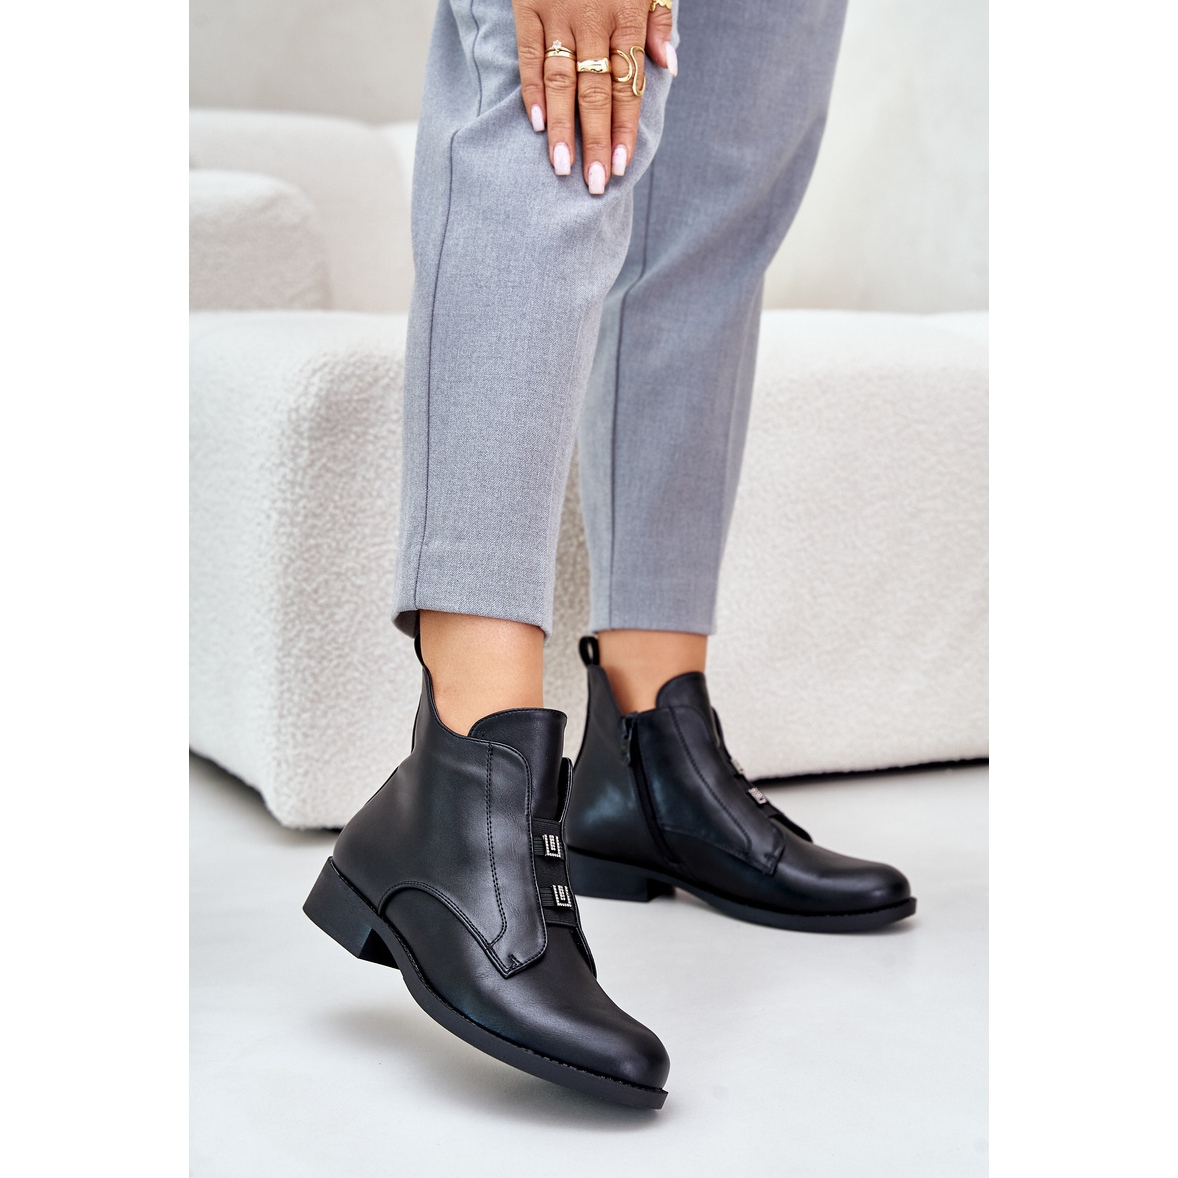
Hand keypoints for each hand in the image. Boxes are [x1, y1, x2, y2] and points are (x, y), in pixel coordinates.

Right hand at [513, 0, 675, 193]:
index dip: (624, 129)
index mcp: (627, 15)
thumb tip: (669, 66)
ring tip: (563, 167)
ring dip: (562, 128)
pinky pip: (529, 54)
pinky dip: (532, 90)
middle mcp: (593, 20)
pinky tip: (536, 125)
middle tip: (595, 183)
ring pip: (561, 81)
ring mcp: (558, 14)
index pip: (627, 85)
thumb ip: (659, 19)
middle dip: (595, 142)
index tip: (621, 166)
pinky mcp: (528, 5)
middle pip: (595, 93)